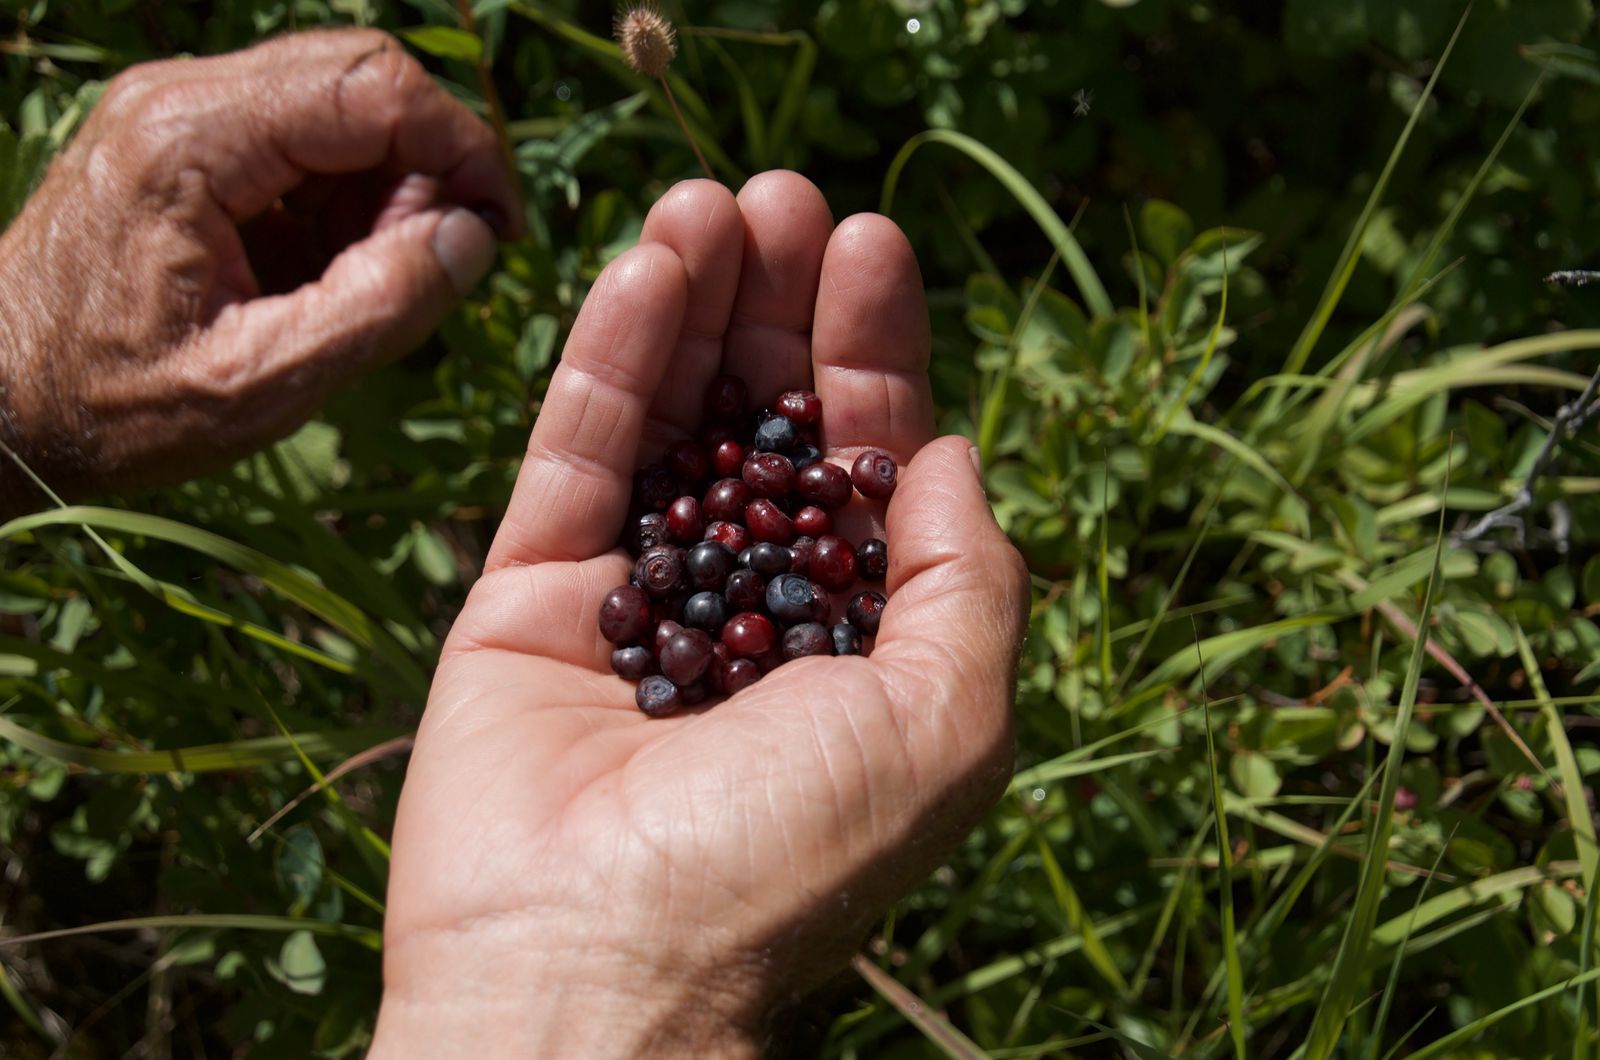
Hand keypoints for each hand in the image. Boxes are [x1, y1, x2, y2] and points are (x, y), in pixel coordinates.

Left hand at [0, 29, 518, 512]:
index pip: (374, 89)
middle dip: (431, 162)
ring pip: (341, 99)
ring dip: (390, 181)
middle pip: (363, 75)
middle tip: (439, 259)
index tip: (502, 231)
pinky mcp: (185, 136)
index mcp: (193, 140)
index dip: (464, 150)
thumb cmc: (110, 407)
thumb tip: (473, 236)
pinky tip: (328, 267)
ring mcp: (179, 108)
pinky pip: (303, 134)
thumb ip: (378, 306)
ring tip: (373, 275)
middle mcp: (183, 95)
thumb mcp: (258, 383)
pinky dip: (346, 194)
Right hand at [372, 173, 1028, 1055]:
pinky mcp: (528, 597)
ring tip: (715, 198)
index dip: (875, 356)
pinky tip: (648, 266)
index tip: (870, 246)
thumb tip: (947, 455)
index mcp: (853, 644)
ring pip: (672, 425)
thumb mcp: (947, 720)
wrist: (591, 969)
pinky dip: (612, 360)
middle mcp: (749, 613)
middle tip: (788, 196)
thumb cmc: (789, 857)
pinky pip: (577, 457)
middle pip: (770, 427)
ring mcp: (637, 601)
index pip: (868, 468)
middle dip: (783, 312)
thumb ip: (970, 580)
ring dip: (698, 307)